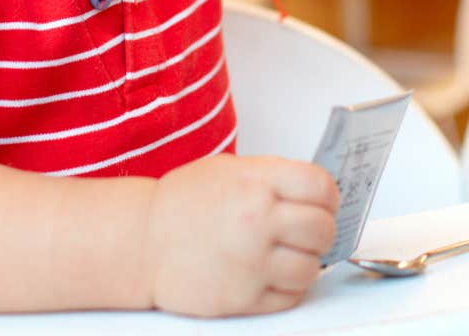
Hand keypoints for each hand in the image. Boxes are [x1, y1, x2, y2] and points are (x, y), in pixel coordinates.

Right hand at [144, 154, 338, 317]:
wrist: (141, 240)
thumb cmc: (182, 203)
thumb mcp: (227, 170)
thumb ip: (270, 178)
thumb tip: (313, 194)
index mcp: (255, 181)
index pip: (321, 186)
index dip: (328, 196)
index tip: (324, 202)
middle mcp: (257, 219)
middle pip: (323, 229)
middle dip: (321, 230)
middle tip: (307, 231)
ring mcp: (252, 261)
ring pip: (312, 268)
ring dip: (305, 261)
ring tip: (286, 254)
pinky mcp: (245, 297)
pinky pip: (291, 296)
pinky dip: (288, 287)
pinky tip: (269, 272)